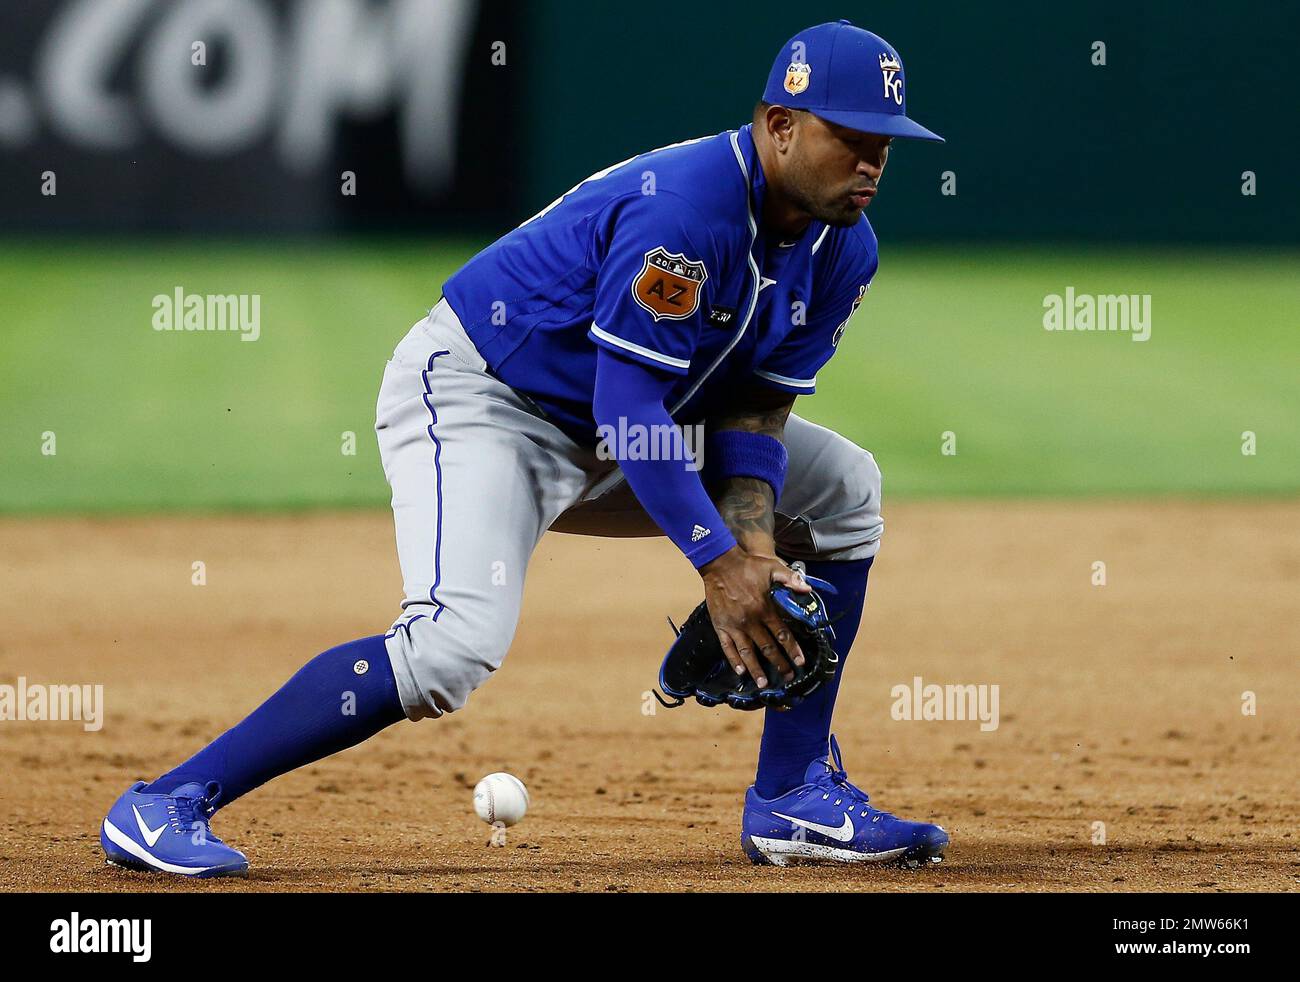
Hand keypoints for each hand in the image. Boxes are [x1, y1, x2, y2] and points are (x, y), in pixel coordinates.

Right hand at [699, 546, 811, 687]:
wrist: (720, 563)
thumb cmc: (748, 566)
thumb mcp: (773, 567)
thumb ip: (790, 579)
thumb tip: (807, 588)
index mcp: (764, 609)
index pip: (782, 634)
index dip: (792, 649)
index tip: (800, 662)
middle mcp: (750, 621)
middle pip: (767, 647)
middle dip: (779, 663)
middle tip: (788, 676)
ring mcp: (734, 625)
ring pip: (747, 652)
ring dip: (756, 669)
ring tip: (764, 684)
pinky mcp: (720, 625)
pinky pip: (727, 647)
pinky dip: (734, 660)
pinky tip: (740, 671)